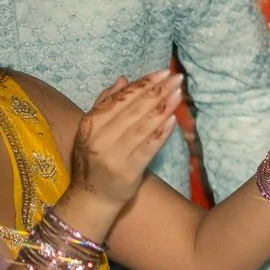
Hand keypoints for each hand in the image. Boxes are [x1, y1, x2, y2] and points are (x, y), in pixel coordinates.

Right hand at [68, 71, 186, 211]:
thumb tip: (124, 79)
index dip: (143, 84)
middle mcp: (100, 139)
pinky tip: (174, 120)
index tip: (163, 73)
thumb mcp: (92, 130)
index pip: (120, 99)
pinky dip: (161, 133)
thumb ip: (105, 103)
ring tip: (179, 94)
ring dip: (163, 108)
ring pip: (142, 127)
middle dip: (157, 92)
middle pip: (133, 110)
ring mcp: (114, 156)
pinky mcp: (128, 171)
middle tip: (177, 79)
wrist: (91, 197)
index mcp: (90, 124)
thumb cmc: (95, 158)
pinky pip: (148, 148)